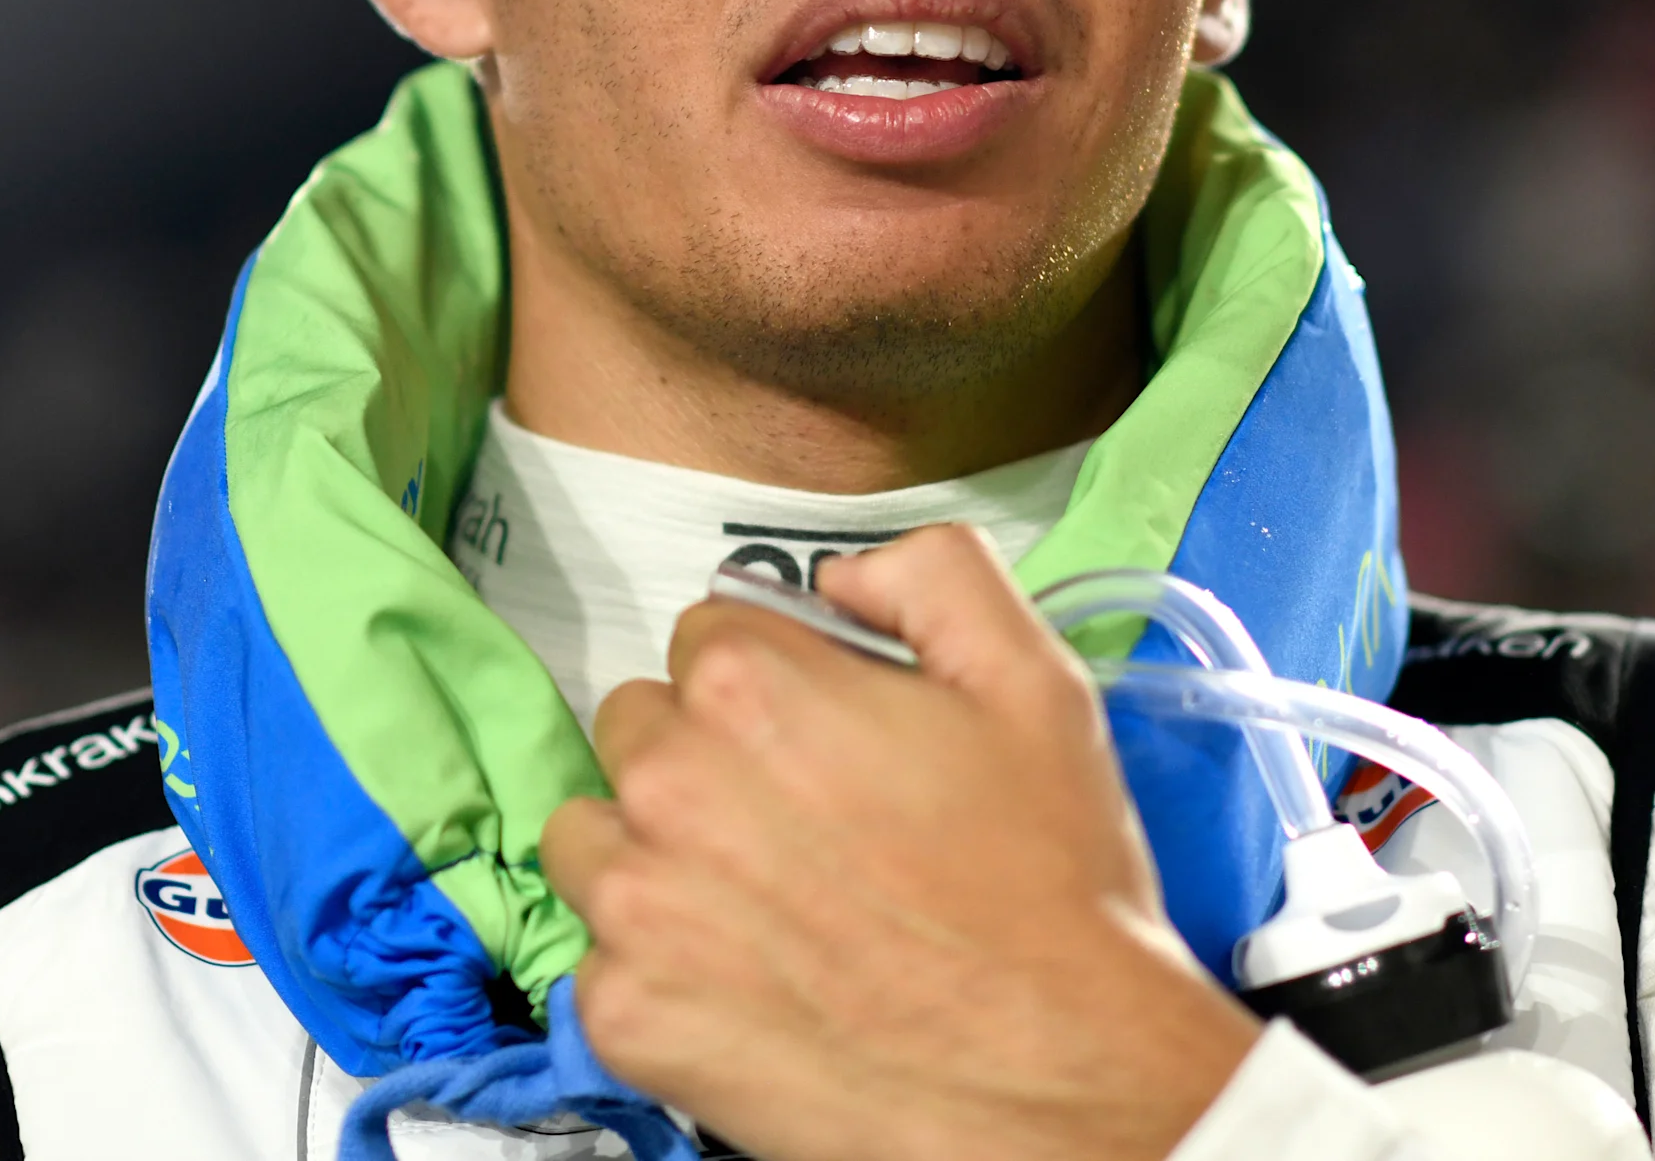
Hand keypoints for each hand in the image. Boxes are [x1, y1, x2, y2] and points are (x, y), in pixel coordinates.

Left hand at [541, 525, 1261, 1160]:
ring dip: (655, 855)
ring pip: (594, 836)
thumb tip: (844, 574)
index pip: (707, 634)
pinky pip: (598, 960)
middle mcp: (669, 783)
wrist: (1061, 1080)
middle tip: (798, 824)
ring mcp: (635, 907)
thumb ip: (933, 574)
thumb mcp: (1034, 681)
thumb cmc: (1049, 886)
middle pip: (639, 726)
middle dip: (704, 757)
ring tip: (759, 903)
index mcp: (749, 686)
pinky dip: (659, 969)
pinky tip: (750, 983)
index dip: (776, 680)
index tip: (824, 736)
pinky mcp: (624, 1016)